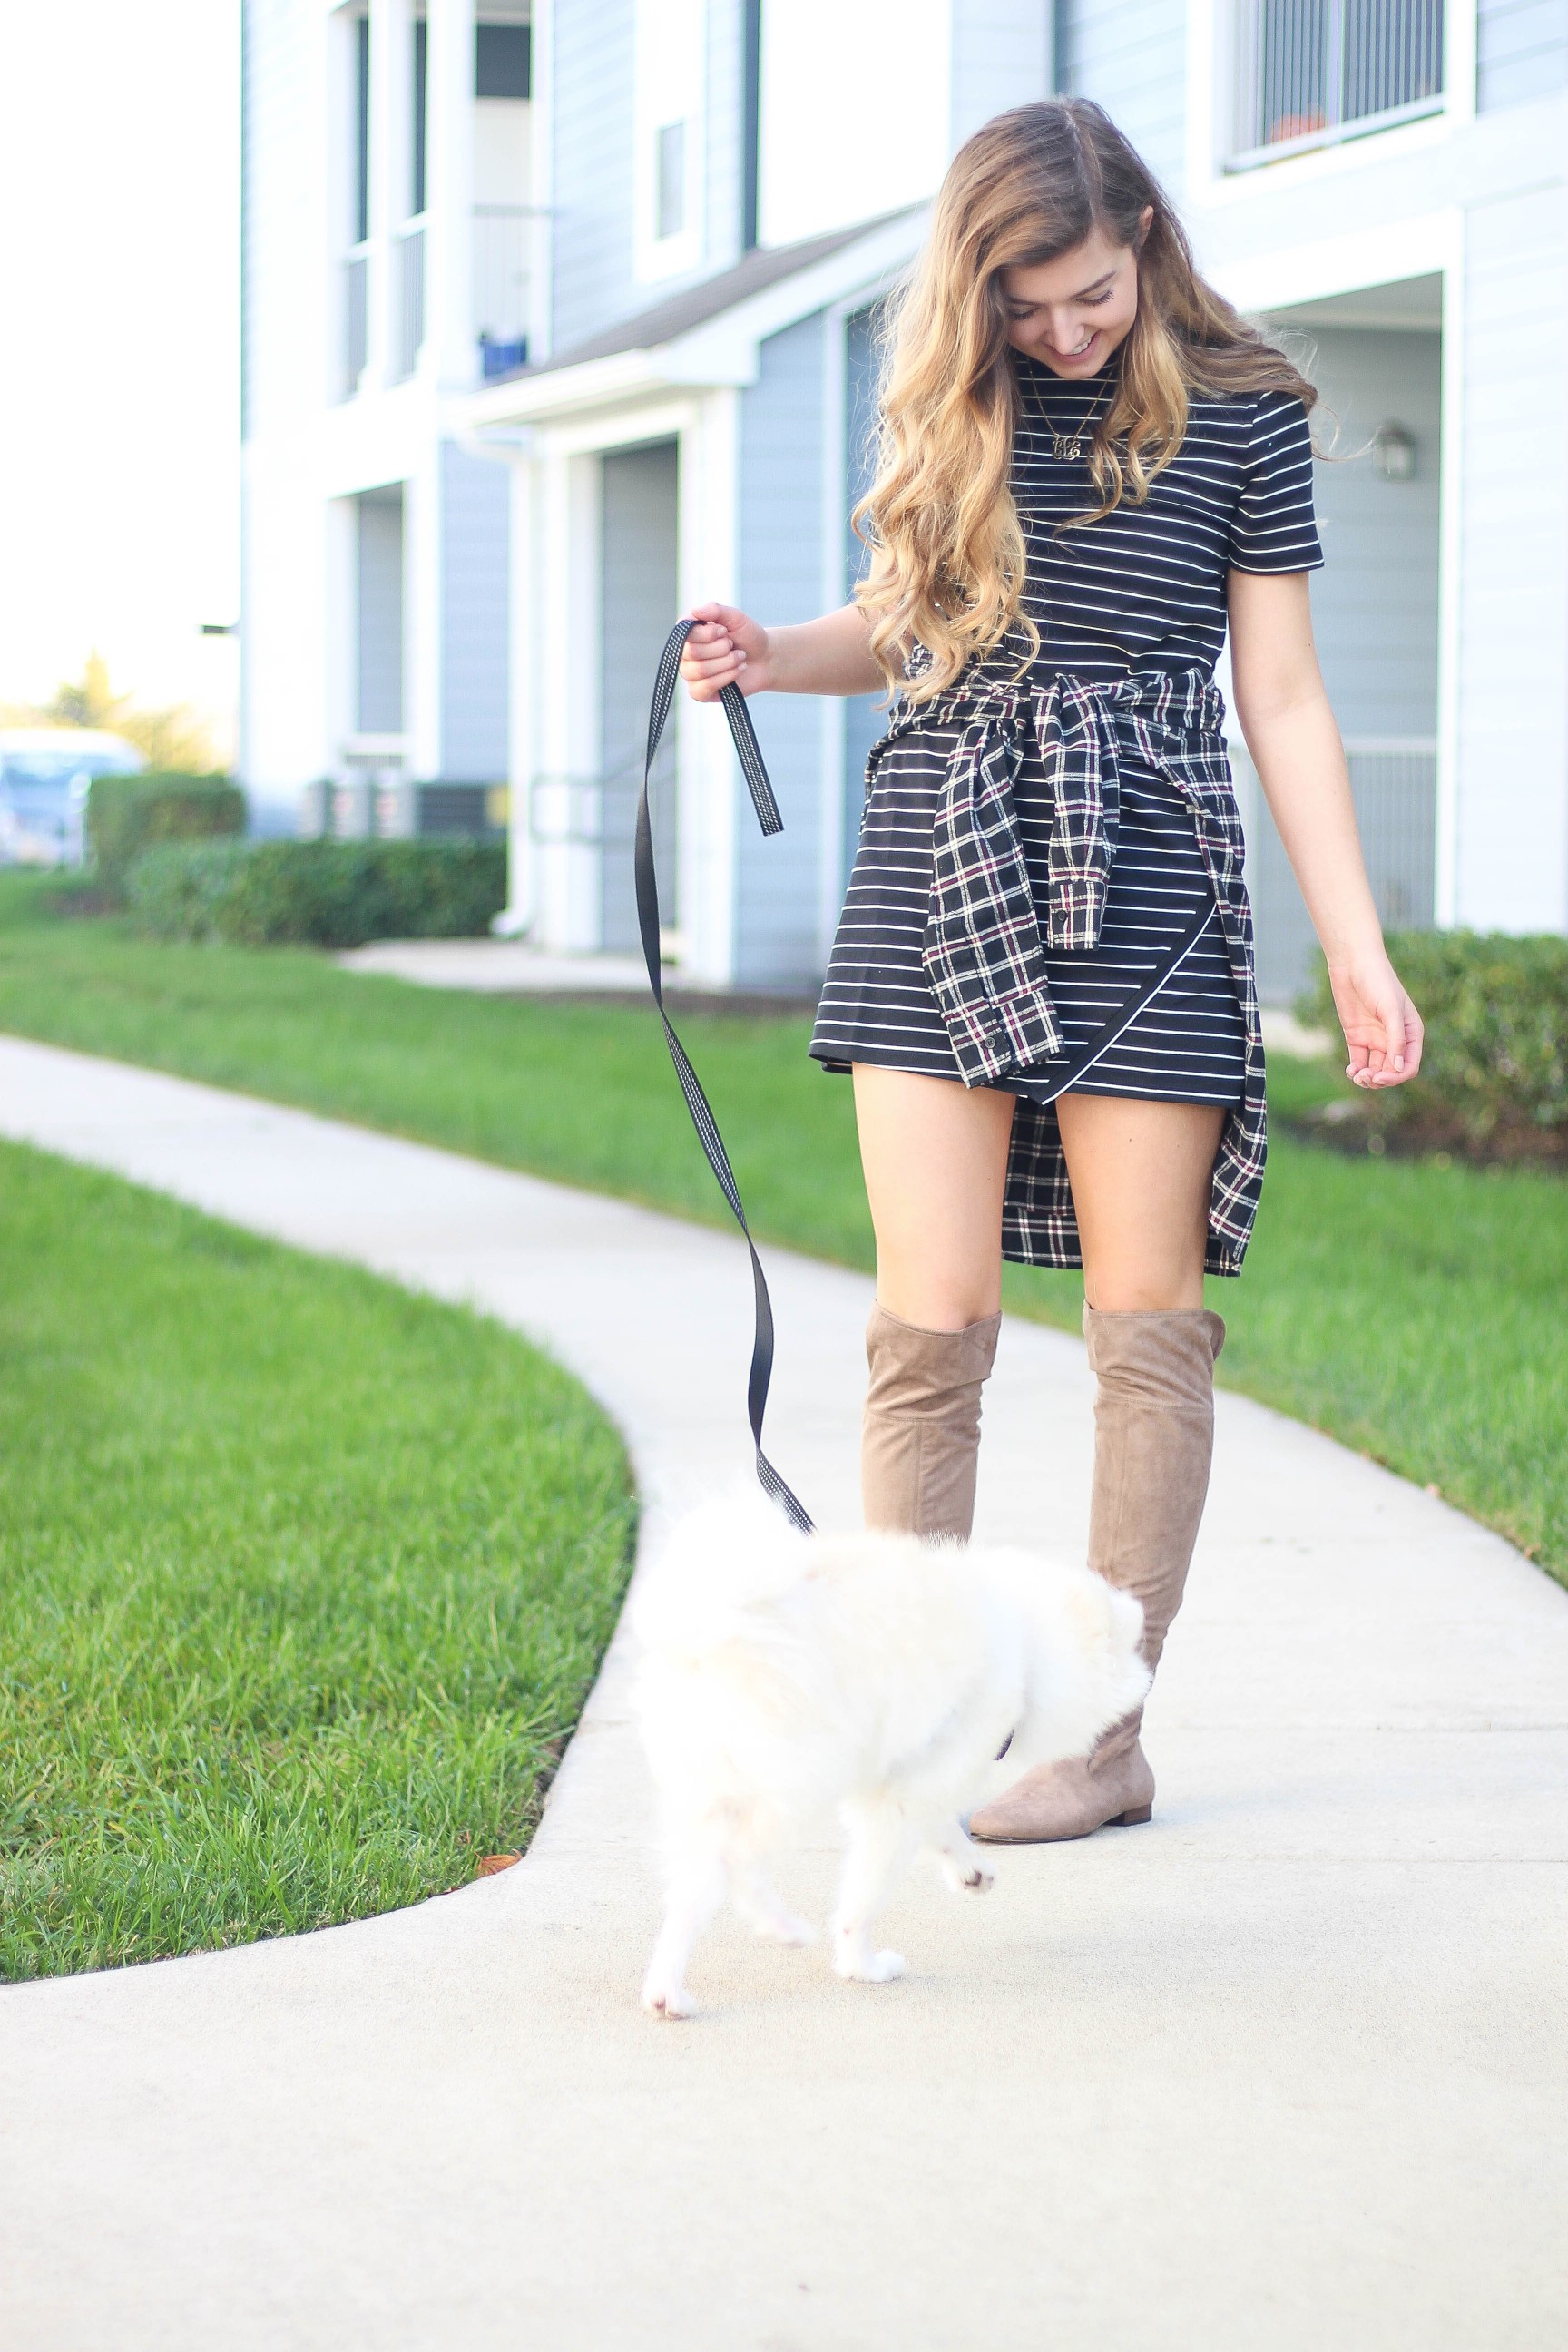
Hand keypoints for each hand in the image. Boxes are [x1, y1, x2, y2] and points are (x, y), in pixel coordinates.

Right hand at [679, 602, 771, 700]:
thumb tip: (695, 611)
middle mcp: (685, 653)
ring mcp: (690, 673)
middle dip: (721, 649)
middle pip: (693, 653)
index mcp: (690, 633)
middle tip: (734, 646)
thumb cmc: (748, 637)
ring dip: (727, 663)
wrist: (766, 659)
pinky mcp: (699, 691)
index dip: (708, 633)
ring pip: (700, 670)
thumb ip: (715, 610)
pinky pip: (704, 687)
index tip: (725, 631)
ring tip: (740, 658)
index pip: (686, 633)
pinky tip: (738, 671)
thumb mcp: (735, 617)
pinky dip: (726, 677)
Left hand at [1329, 952, 1423, 1088]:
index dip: (1397, 1076)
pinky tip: (1351, 1071)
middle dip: (1380, 1079)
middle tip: (1365, 1078)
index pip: (1409, 1065)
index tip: (1381, 1076)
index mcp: (1410, 1033)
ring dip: (1368, 1078)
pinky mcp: (1357, 1038)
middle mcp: (1394, 1039)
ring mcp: (1375, 1039)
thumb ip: (1396, 1039)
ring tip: (1357, 1076)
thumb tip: (1399, 1068)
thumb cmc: (1378, 982)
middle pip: (1391, 1071)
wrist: (1353, 965)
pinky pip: (1359, 1062)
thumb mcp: (1390, 1010)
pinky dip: (1356, 1071)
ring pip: (1375, 1070)